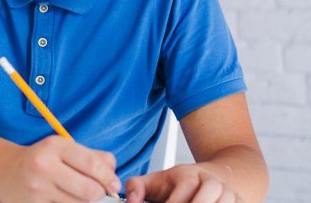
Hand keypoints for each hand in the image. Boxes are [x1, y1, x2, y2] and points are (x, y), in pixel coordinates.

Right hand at [0, 135, 120, 202]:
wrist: (1, 169)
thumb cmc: (38, 159)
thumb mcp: (61, 148)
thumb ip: (91, 156)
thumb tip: (113, 172)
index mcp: (54, 146)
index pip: (93, 164)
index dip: (109, 177)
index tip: (114, 184)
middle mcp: (44, 166)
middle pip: (89, 190)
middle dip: (98, 194)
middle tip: (96, 192)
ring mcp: (37, 188)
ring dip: (83, 202)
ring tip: (75, 194)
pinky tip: (60, 199)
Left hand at [125, 164, 243, 202]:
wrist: (212, 179)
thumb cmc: (179, 185)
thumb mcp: (156, 182)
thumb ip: (136, 188)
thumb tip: (131, 200)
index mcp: (189, 173)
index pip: (187, 184)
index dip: (176, 200)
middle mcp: (212, 181)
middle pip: (209, 194)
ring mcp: (230, 193)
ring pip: (226, 202)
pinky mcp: (242, 202)